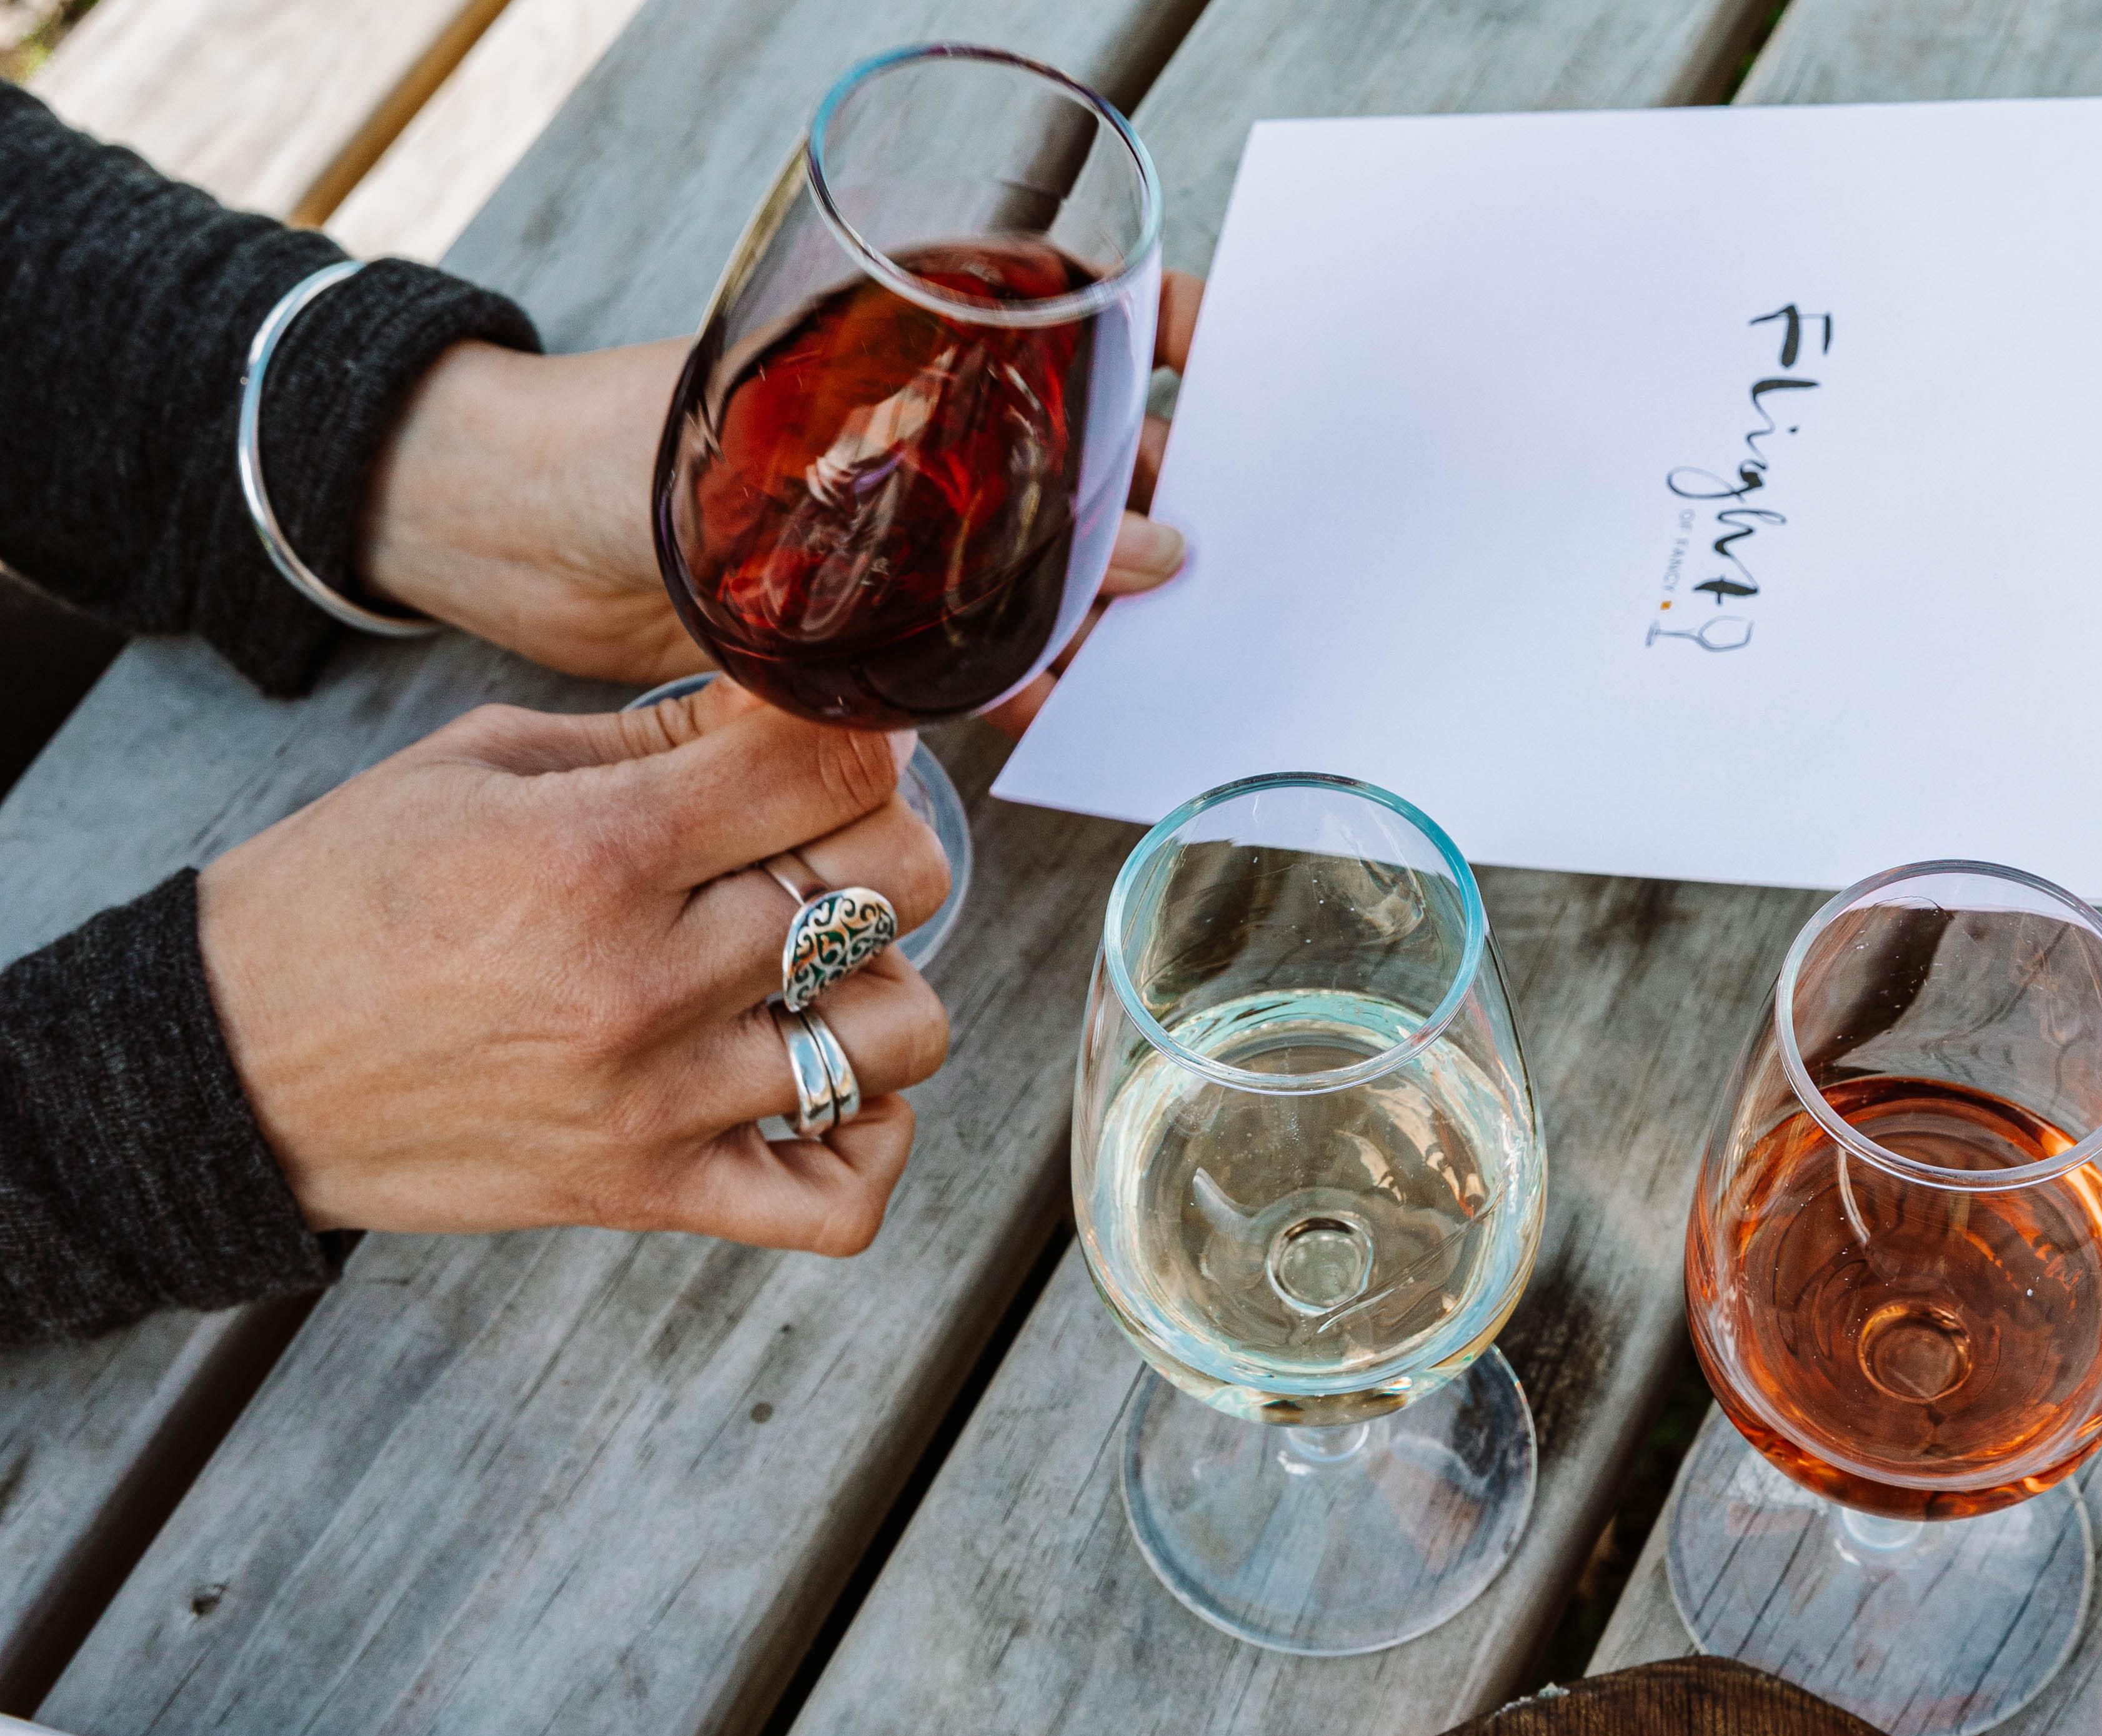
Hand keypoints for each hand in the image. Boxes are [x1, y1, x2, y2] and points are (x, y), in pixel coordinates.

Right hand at [197, 680, 950, 1253]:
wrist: (232, 1065)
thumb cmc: (347, 900)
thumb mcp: (477, 764)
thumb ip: (653, 737)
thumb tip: (788, 702)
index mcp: (595, 852)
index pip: (828, 763)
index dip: (862, 731)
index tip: (840, 736)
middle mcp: (645, 983)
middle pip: (895, 887)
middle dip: (884, 845)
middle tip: (827, 848)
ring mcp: (661, 1103)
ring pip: (901, 1037)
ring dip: (883, 990)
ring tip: (813, 970)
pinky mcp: (653, 1195)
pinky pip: (841, 1203)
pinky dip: (868, 1144)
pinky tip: (825, 1089)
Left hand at [356, 268, 1203, 696]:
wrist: (502, 540)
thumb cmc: (614, 453)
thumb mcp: (805, 470)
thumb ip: (972, 512)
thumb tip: (1142, 550)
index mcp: (902, 339)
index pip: (1067, 303)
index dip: (1162, 329)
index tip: (1237, 369)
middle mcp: (913, 422)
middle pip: (1078, 445)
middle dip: (1159, 494)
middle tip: (1230, 559)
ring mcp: (890, 515)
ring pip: (1038, 552)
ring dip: (1101, 602)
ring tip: (1161, 651)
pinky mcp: (861, 605)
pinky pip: (975, 637)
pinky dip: (1025, 672)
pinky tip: (1065, 704)